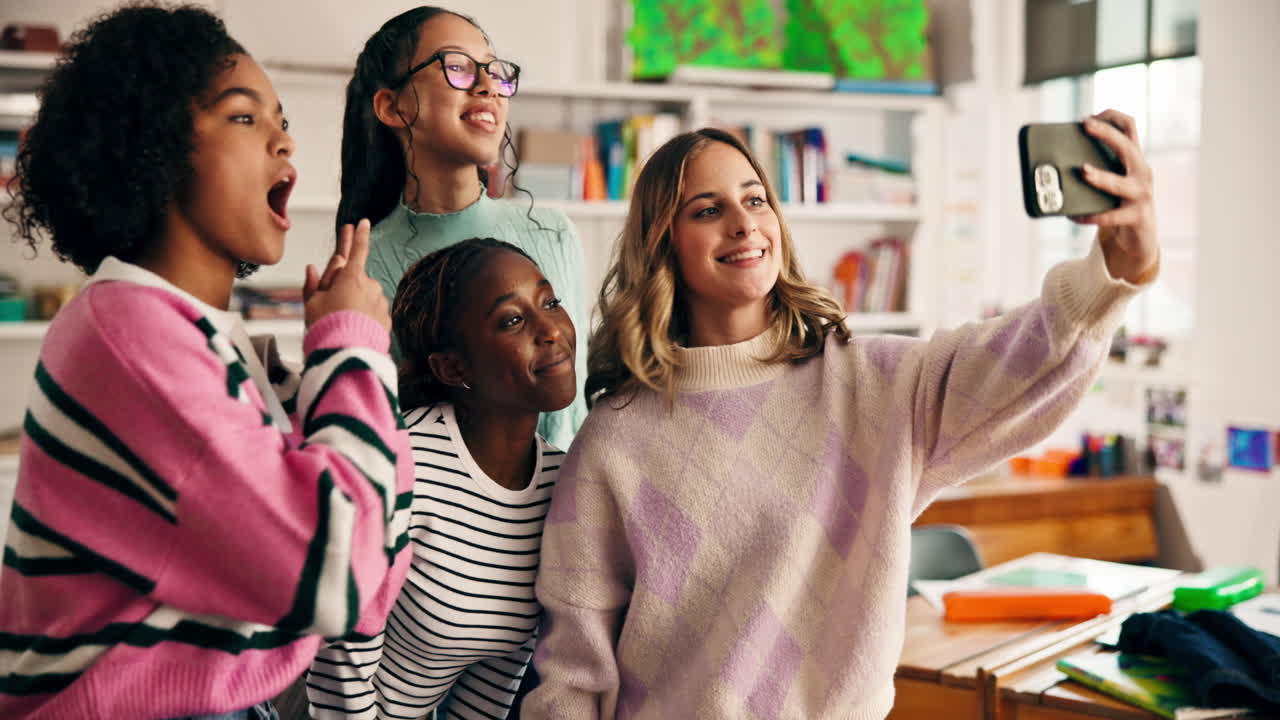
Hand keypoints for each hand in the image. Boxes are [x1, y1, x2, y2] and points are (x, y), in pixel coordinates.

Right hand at [303, 219, 390, 331]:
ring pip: (364, 296)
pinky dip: (363, 317)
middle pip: (353, 279)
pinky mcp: (385, 319)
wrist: (346, 354)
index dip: (359, 236)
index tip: (363, 222)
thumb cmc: (326, 327)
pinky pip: (371, 313)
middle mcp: (370, 286)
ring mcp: (380, 303)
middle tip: (328, 302)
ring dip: (353, 302)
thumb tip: (315, 268)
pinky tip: (352, 329)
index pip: (357, 250)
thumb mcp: (312, 302)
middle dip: (342, 285)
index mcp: (351, 277)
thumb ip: (317, 282)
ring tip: (340, 321)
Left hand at [1073, 110, 1159, 283]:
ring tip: (1083, 171)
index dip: (1112, 117)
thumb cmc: (1119, 203)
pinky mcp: (1136, 217)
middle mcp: (1142, 172)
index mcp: (1134, 159)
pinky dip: (1090, 216)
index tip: (1090, 117)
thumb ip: (1093, 168)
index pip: (1130, 127)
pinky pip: (1110, 216)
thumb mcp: (1111, 181)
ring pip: (1121, 184)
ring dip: (1102, 177)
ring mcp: (1142, 195)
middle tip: (1086, 126)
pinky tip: (1073, 216)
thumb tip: (1053, 165)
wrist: (1141, 236)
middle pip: (1128, 147)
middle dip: (1107, 134)